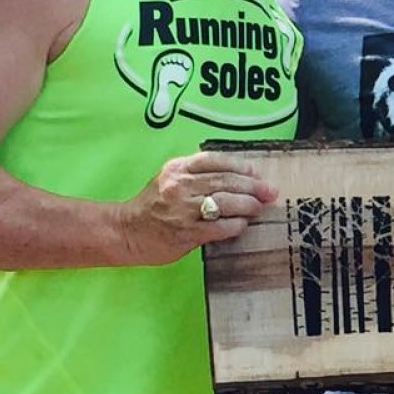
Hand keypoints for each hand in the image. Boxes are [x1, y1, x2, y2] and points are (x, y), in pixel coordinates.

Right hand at [114, 151, 277, 264]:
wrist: (124, 231)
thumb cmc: (152, 206)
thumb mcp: (169, 179)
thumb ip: (197, 174)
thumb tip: (238, 176)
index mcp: (178, 169)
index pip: (216, 160)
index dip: (240, 166)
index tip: (256, 173)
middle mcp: (180, 186)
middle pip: (226, 181)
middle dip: (253, 186)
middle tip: (269, 192)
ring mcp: (182, 210)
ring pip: (225, 202)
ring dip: (248, 205)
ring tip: (258, 207)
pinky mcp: (185, 233)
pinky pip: (219, 227)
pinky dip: (235, 225)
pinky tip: (242, 225)